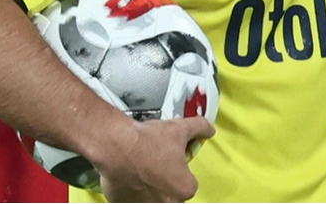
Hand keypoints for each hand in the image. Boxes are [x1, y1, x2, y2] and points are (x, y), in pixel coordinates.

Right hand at [94, 115, 215, 202]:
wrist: (116, 146)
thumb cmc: (149, 141)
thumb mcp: (181, 128)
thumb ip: (200, 128)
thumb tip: (208, 129)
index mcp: (184, 189)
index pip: (189, 182)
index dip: (181, 169)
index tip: (173, 160)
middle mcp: (166, 203)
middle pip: (171, 191)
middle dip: (166, 179)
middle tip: (157, 163)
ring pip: (152, 197)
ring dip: (150, 186)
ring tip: (142, 167)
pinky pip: (132, 198)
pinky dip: (132, 189)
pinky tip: (129, 173)